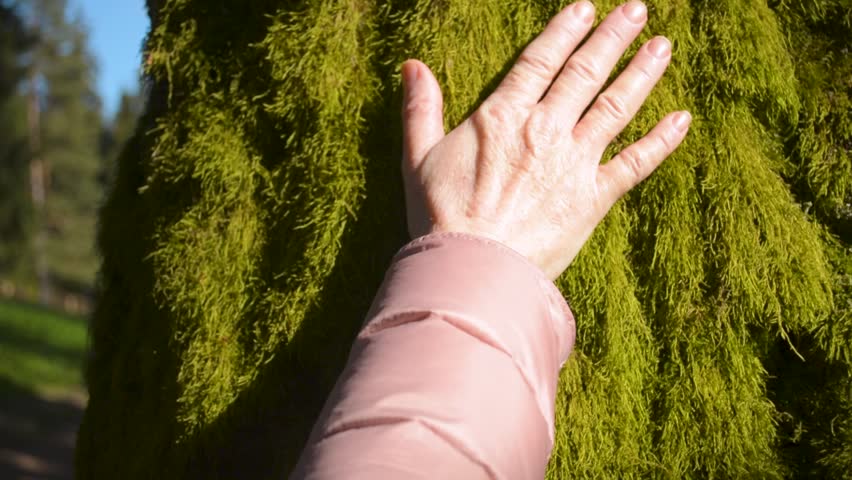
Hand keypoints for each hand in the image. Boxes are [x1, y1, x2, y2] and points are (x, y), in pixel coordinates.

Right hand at [400, 0, 690, 279]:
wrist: (470, 268)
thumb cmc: (440, 217)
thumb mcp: (417, 157)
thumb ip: (420, 109)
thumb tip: (412, 67)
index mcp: (502, 116)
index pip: (540, 60)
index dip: (565, 31)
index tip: (586, 8)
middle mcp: (544, 130)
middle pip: (585, 73)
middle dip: (612, 38)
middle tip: (637, 11)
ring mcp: (573, 163)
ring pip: (616, 107)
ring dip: (642, 73)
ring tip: (662, 46)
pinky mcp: (593, 198)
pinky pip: (635, 163)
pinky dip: (661, 141)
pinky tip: (682, 119)